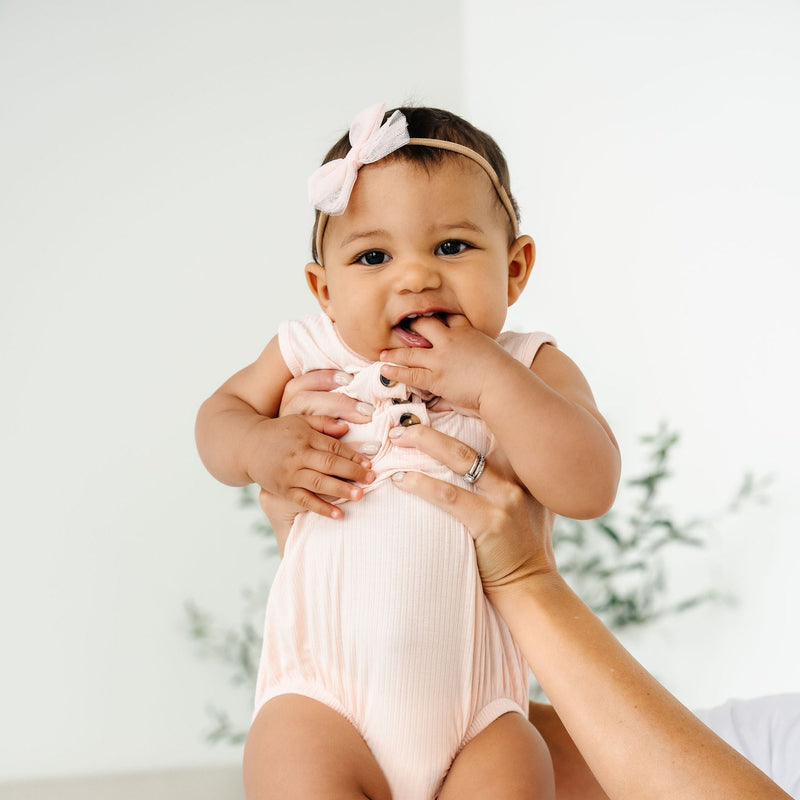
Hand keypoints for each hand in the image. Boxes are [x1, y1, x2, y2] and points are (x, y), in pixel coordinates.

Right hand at [255, 370, 376, 537]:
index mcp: (304, 437)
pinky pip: (304, 500)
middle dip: (352, 472)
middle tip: (371, 479)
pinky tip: (337, 514)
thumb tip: (347, 428)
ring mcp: (290, 474)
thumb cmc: (279, 433)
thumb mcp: (300, 421)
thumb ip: (323, 423)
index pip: (333, 446)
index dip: (353, 455)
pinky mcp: (283, 490)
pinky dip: (321, 508)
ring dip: (340, 490)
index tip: (369, 464)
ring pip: (318, 483)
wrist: (247, 446)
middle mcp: (298, 455)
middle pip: (329, 464)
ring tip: (359, 495)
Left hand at [379, 315, 512, 411]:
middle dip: (410, 326)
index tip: (424, 316)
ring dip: (394, 352)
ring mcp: (440, 358)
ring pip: (411, 351)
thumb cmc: (503, 373)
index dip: (435, 316)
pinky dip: (395, 371)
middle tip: (396, 327)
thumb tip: (471, 363)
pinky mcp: (435, 376)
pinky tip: (384, 369)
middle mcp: (450, 339)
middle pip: (424, 326)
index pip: (447, 317)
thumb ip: (475, 355)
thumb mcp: (489, 354)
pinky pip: (410, 373)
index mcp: (467, 330)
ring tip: (382, 353)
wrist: (502, 383)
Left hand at [389, 423, 556, 598]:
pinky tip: (402, 480)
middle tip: (402, 424)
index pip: (491, 432)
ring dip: (425, 444)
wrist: (532, 588)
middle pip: (471, 439)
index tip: (430, 407)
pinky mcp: (490, 521)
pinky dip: (422, 485)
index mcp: (523, 470)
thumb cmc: (523, 550)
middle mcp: (517, 478)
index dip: (460, 415)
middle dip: (433, 429)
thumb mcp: (529, 507)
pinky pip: (448, 496)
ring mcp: (505, 498)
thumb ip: (515, 483)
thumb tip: (490, 464)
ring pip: (459, 459)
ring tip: (397, 440)